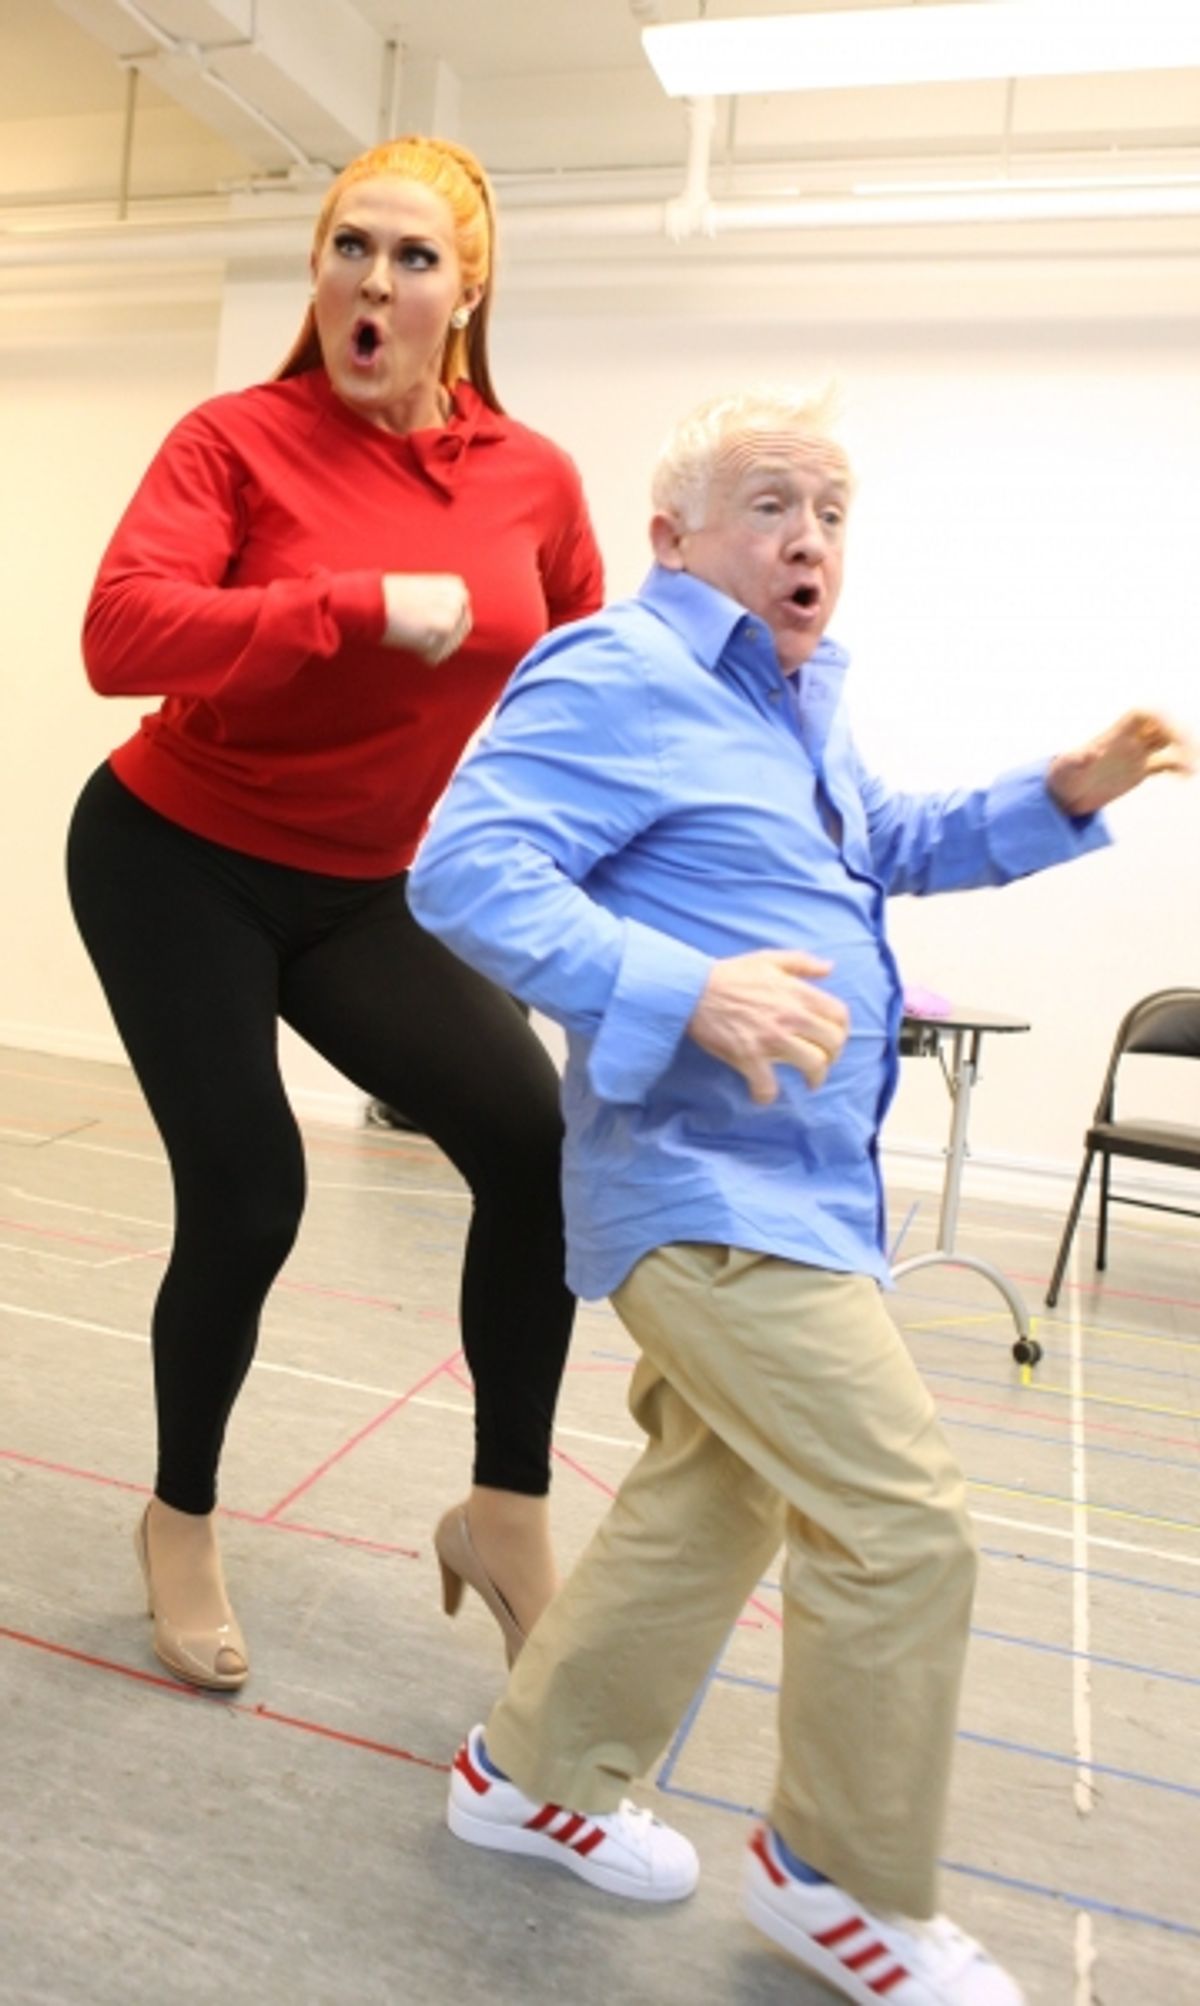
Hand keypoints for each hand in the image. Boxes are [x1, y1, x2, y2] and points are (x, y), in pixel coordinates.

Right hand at [382, 573, 472, 664]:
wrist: (372, 600)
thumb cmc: (391, 600)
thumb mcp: (424, 594)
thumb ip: (443, 608)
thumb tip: (457, 631)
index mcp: (456, 587)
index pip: (461, 623)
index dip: (437, 628)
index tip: (419, 620)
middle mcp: (459, 597)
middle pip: (457, 637)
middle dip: (437, 641)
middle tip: (414, 629)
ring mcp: (454, 612)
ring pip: (447, 648)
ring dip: (428, 647)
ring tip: (410, 630)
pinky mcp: (445, 628)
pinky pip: (436, 656)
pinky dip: (421, 655)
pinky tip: (409, 638)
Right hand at [687, 949, 849, 1104]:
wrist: (693, 989)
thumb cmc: (731, 975)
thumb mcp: (769, 959)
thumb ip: (803, 963)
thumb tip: (830, 968)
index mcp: (798, 993)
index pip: (839, 1015)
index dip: (841, 1031)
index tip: (832, 1040)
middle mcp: (791, 1016)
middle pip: (833, 1044)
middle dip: (832, 1057)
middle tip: (821, 1062)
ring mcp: (771, 1039)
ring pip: (813, 1066)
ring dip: (814, 1079)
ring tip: (807, 1082)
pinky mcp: (749, 1057)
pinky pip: (768, 1087)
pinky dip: (767, 1095)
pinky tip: (763, 1093)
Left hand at [1046, 709, 1195, 816]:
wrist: (1063, 795)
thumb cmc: (1060, 778)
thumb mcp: (1064, 769)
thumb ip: (1076, 760)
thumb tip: (1089, 753)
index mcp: (1114, 735)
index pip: (1143, 714)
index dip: (1160, 718)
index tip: (1169, 736)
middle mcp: (1128, 741)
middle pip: (1162, 724)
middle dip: (1179, 734)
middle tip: (1188, 754)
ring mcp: (1135, 754)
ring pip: (1168, 741)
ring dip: (1184, 749)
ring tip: (1190, 769)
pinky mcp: (1139, 771)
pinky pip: (1165, 762)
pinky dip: (1178, 766)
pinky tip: (1185, 776)